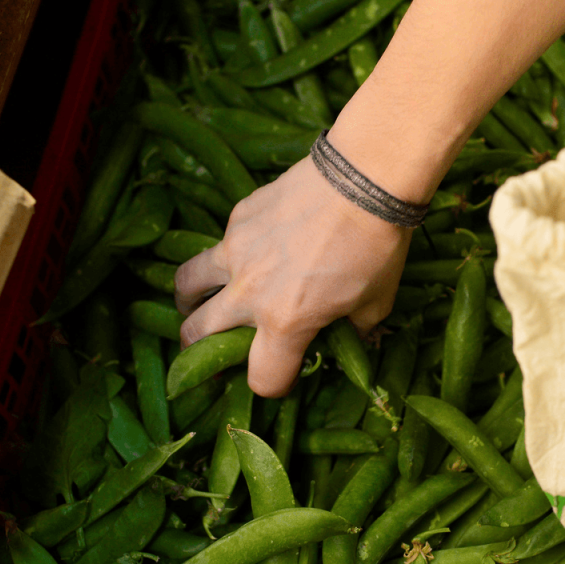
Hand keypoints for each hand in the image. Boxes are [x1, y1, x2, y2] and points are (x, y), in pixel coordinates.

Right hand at [175, 156, 409, 397]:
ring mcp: (236, 252)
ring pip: (186, 284)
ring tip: (196, 303)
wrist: (364, 178)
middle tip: (206, 350)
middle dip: (197, 351)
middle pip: (195, 335)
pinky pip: (220, 244)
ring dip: (188, 301)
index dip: (273, 385)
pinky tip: (249, 250)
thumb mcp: (377, 302)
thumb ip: (357, 328)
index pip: (262, 378)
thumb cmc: (377, 246)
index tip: (282, 377)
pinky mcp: (238, 219)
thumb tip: (355, 334)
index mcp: (285, 323)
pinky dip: (226, 256)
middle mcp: (249, 293)